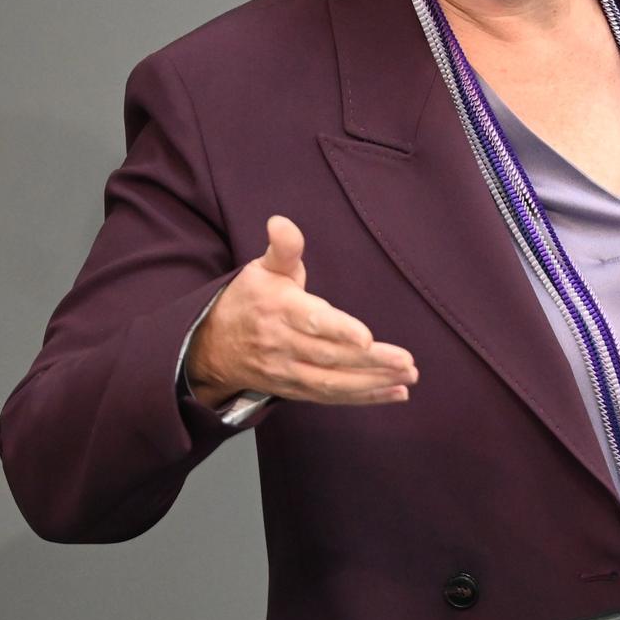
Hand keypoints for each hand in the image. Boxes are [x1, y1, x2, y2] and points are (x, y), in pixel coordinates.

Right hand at [185, 216, 416, 408]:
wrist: (212, 345)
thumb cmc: (249, 299)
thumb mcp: (264, 267)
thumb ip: (283, 247)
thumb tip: (281, 222)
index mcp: (279, 309)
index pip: (312, 322)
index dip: (339, 330)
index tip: (367, 338)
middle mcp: (282, 344)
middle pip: (330, 356)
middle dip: (371, 361)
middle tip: (406, 361)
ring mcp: (287, 371)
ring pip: (332, 383)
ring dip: (373, 383)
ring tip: (407, 377)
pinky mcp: (293, 390)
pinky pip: (330, 397)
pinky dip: (364, 397)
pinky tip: (395, 392)